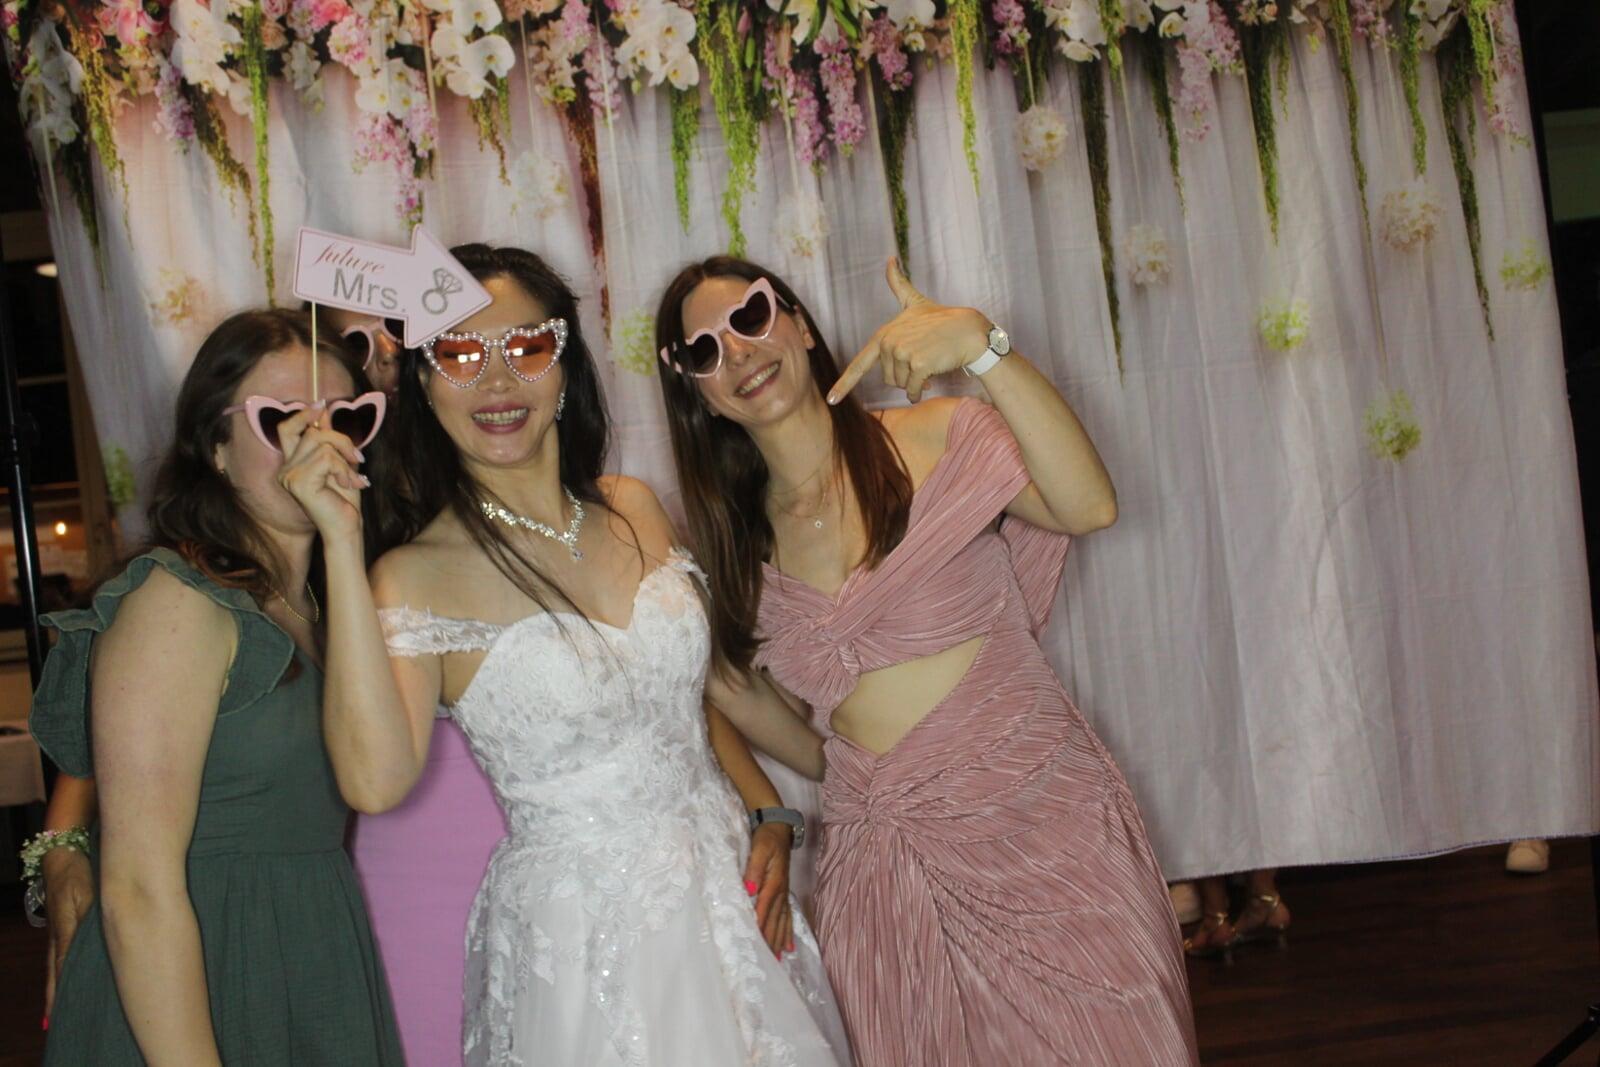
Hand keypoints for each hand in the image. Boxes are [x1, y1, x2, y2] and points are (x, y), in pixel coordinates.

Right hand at [42, 848, 93, 1018]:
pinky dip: (59, 969)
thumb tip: (101, 940)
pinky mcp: (61, 922)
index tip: (58, 1014)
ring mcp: (57, 929)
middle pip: (55, 972)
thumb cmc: (79, 872)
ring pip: (56, 964)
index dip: (61, 991)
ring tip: (53, 1010)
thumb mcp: (86, 895)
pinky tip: (63, 977)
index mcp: (64, 930)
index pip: (62, 968)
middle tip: (50, 1022)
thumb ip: (89, 919)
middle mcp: (58, 934)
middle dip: (55, 996)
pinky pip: (60, 952)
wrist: (64, 852)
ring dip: (56, 986)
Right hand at [276, 408, 366, 542]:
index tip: (320, 406)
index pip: (286, 429)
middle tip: (358, 458)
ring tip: (354, 478)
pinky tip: (349, 484)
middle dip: (342, 440)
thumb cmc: (344, 500)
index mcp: (292, 464)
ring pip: (323, 444)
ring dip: (346, 459)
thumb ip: (329, 439)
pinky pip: (327, 458)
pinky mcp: (299, 483)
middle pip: (313, 433)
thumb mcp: (340, 462)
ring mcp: (290, 476)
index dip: (302, 415)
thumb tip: (322, 410)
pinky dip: (344, 469)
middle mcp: (286, 469)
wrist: (346, 528)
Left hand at [744, 822, 795, 959]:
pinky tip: (789, 946)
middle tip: (768, 962)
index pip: (764, 909)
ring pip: (782, 921)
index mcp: (773, 882)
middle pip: (775, 920)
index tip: (757, 944)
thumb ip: (753, 869)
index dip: (761, 926)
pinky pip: (788, 916)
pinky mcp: (784, 892)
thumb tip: (749, 890)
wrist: (779, 829)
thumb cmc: (766, 838)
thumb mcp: (759, 850)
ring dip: (780, 940)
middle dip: (771, 940)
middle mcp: (781, 891)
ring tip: (778, 958)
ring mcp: (784, 893)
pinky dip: (788, 931)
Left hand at [828, 256, 992, 405]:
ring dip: (915, 383)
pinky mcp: (918, 365)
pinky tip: (931, 381)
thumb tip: (889, 258)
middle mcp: (889, 343)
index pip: (860, 363)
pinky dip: (921, 391)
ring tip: (929, 365)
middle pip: (888, 379)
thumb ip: (898, 284)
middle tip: (921, 363)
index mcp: (884, 334)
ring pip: (901, 385)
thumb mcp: (915, 301)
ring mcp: (903, 353)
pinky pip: (913, 390)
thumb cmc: (943, 320)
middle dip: (904, 377)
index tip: (831, 400)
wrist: (968, 331)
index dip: (844, 384)